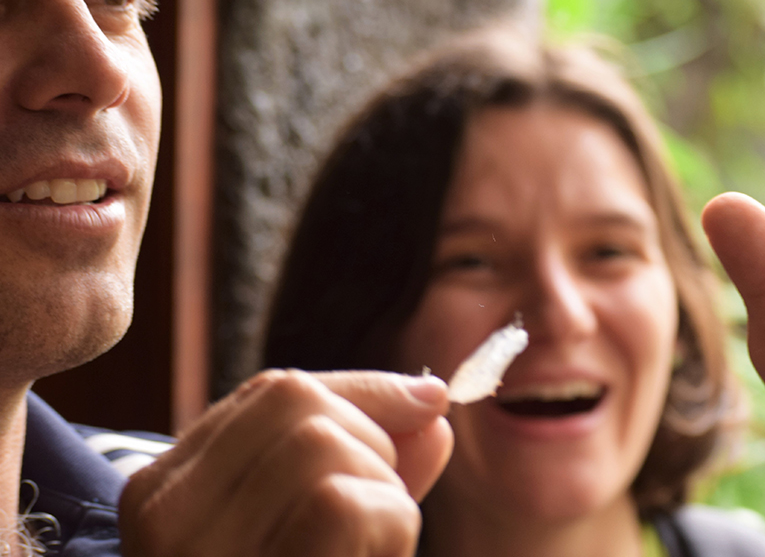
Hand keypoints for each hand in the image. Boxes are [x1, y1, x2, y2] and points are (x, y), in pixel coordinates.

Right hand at [120, 370, 453, 556]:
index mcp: (168, 492)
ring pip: (326, 447)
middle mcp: (165, 517)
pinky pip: (342, 504)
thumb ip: (373, 465)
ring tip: (363, 556)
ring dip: (385, 495)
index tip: (426, 411)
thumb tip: (430, 403)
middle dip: (375, 442)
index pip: (277, 391)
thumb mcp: (326, 530)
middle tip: (380, 516)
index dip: (370, 394)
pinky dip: (389, 527)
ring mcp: (197, 553)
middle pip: (301, 403)